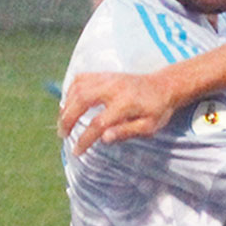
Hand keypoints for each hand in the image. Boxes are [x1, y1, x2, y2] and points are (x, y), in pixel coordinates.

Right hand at [58, 71, 176, 153]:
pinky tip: (69, 104)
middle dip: (67, 119)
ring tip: (63, 122)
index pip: (98, 123)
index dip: (85, 139)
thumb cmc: (157, 110)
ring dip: (66, 106)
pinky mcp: (104, 74)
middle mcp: (113, 87)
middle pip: (81, 100)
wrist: (163, 86)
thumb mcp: (149, 126)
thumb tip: (104, 139)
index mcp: (126, 104)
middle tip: (62, 135)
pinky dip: (70, 91)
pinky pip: (80, 79)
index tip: (77, 152)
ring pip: (77, 88)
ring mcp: (107, 78)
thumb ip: (126, 132)